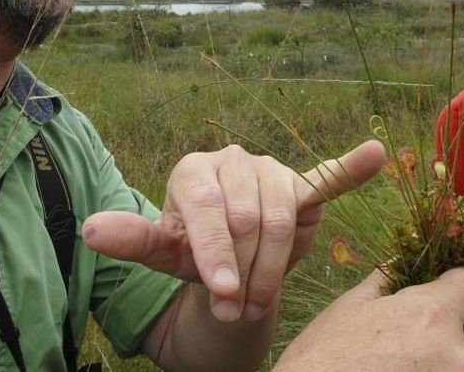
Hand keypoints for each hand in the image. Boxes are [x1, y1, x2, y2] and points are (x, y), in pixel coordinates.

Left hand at [82, 140, 385, 322]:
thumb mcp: (163, 251)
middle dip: (242, 271)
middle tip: (235, 309)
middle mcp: (234, 159)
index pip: (208, 206)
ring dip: (272, 267)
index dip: (215, 253)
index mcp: (195, 169)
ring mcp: (272, 170)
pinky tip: (374, 153)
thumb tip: (89, 229)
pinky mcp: (303, 186)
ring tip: (258, 302)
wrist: (228, 254)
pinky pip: (326, 176)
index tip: (221, 294)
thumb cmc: (193, 250)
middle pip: (247, 217)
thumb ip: (131, 238)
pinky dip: (350, 168)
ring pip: (281, 217)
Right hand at [274, 268, 463, 371]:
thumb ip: (390, 276)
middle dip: (452, 331)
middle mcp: (454, 355)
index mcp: (431, 316)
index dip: (462, 286)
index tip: (446, 294)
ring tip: (402, 363)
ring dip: (445, 360)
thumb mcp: (352, 305)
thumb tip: (408, 251)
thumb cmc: (322, 359)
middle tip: (411, 340)